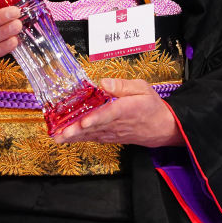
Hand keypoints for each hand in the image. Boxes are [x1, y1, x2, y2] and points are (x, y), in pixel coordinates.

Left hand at [53, 78, 184, 146]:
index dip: (95, 119)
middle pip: (94, 127)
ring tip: (58, 138)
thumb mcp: (143, 88)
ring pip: (92, 135)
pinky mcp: (112, 137)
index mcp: (126, 109)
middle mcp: (117, 123)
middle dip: (76, 131)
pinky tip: (69, 139)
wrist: (163, 127)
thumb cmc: (152, 106)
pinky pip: (94, 138)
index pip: (108, 114)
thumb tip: (104, 82)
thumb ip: (123, 85)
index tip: (83, 122)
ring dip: (74, 137)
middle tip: (60, 134)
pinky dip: (81, 139)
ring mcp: (114, 132)